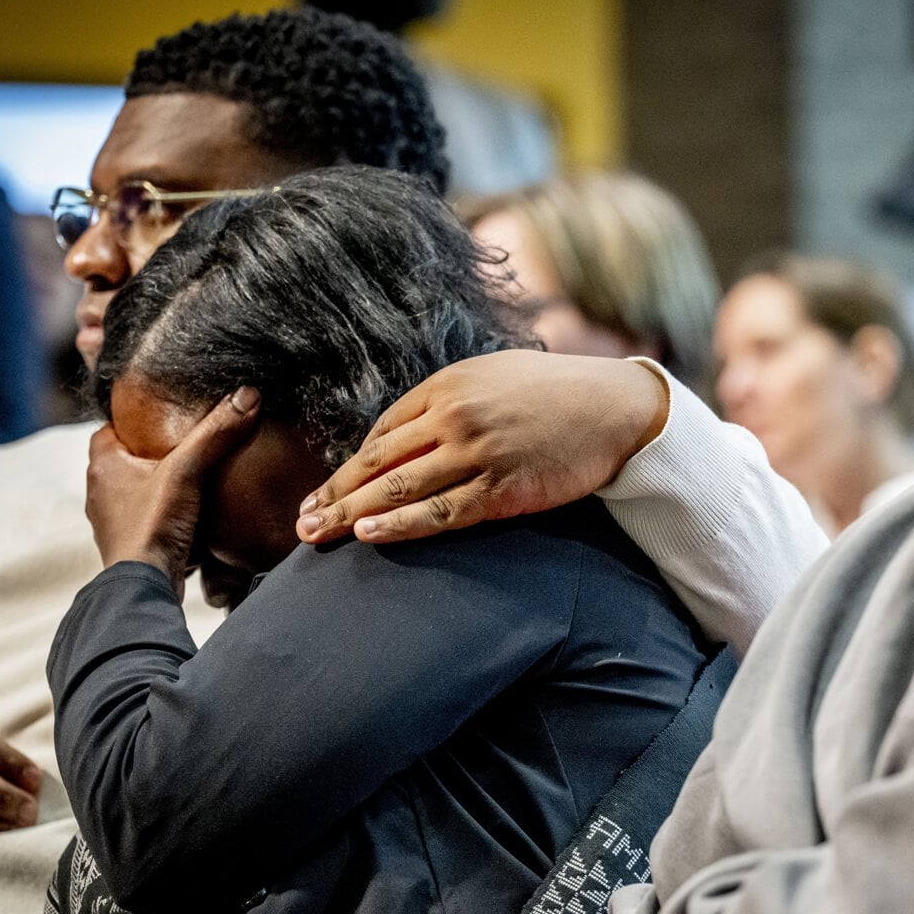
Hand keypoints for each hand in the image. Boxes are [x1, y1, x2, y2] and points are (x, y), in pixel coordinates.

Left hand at [86, 388, 259, 593]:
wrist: (146, 586)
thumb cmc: (152, 526)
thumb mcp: (187, 471)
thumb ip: (215, 433)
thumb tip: (248, 394)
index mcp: (102, 466)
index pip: (109, 428)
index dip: (132, 419)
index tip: (161, 414)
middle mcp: (100, 492)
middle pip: (125, 459)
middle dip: (151, 451)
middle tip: (183, 441)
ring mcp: (113, 521)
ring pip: (135, 490)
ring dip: (157, 483)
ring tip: (191, 475)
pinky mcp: (130, 544)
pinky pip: (146, 517)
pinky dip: (164, 511)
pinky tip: (190, 512)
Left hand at [295, 350, 668, 544]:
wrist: (613, 408)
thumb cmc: (554, 393)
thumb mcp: (492, 377)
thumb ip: (447, 402)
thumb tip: (406, 434)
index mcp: (447, 386)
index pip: (382, 432)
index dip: (349, 466)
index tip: (325, 491)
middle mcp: (454, 417)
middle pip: (378, 461)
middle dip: (334, 493)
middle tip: (300, 521)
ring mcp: (478, 453)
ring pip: (400, 488)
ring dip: (352, 514)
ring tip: (318, 535)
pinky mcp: (503, 487)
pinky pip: (442, 511)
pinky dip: (402, 524)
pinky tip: (370, 536)